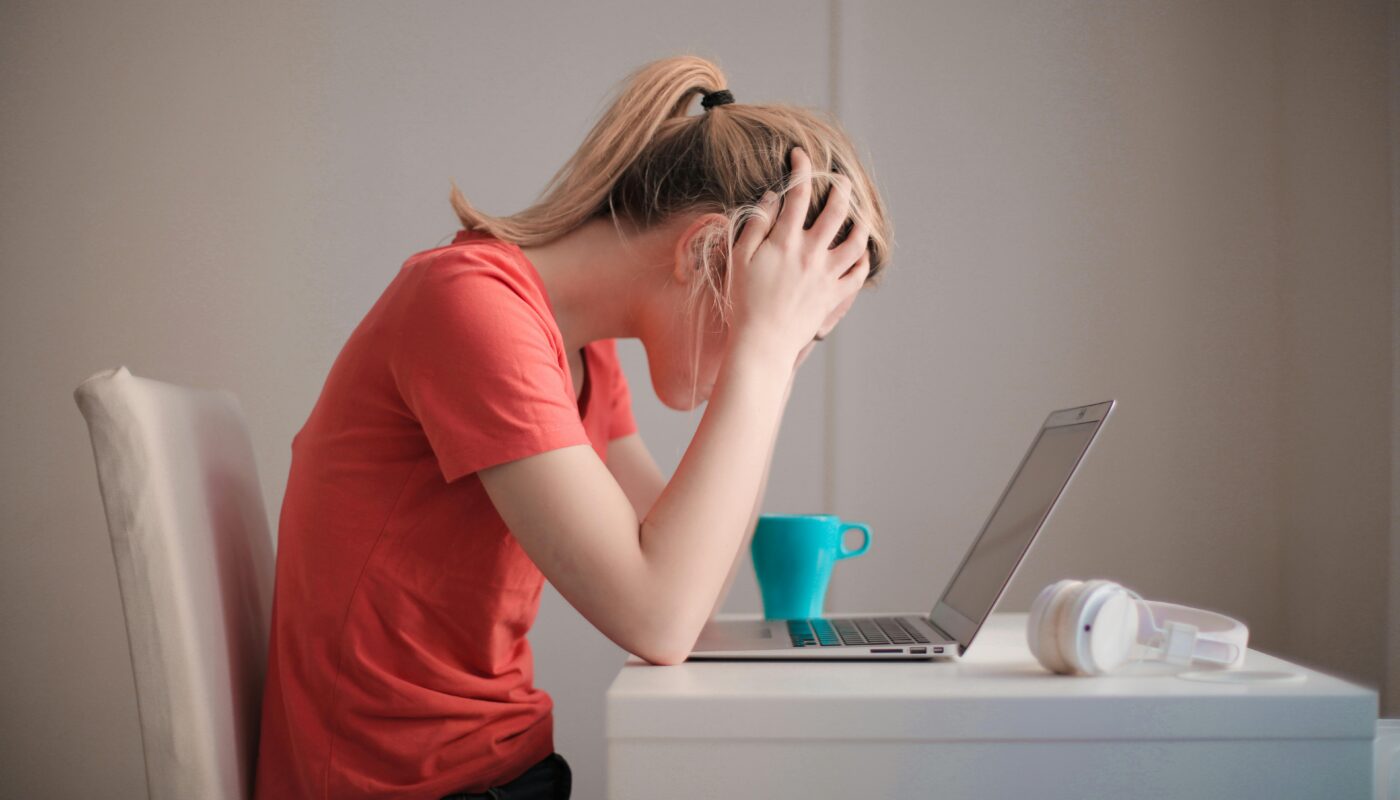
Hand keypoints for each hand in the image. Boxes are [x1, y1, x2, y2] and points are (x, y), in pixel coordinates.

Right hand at [726, 146, 871, 365]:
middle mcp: (812, 253)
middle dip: (841, 187)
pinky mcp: (834, 295)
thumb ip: (756, 225)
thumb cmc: (744, 301)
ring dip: (861, 222)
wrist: (762, 342)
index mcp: (786, 241)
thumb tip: (774, 199)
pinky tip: (860, 251)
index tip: (800, 154)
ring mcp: (827, 275)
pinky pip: (858, 274)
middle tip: (840, 179)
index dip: (802, 168)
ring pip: (857, 240)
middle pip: (837, 210)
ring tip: (859, 213)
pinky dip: (863, 259)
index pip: (798, 193)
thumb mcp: (739, 259)